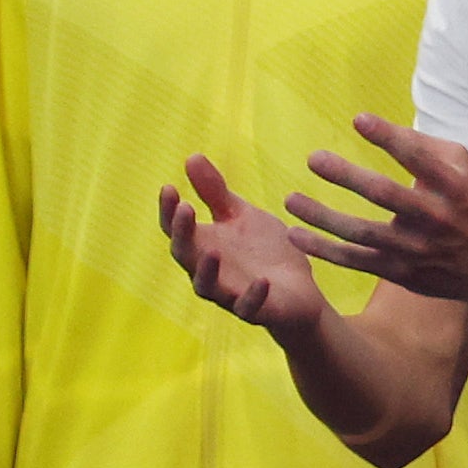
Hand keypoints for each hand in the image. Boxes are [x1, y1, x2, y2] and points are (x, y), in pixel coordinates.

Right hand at [161, 154, 327, 332]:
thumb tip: (191, 156)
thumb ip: (216, 193)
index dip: (168, 210)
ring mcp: (229, 293)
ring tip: (211, 252)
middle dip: (182, 233)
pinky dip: (253, 296)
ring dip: (206, 270)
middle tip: (185, 209)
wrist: (299, 289)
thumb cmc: (263, 252)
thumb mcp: (241, 216)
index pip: (175, 228)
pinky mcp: (255, 311)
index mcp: (203, 245)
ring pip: (206, 287)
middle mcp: (208, 270)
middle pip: (184, 254)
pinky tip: (261, 281)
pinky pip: (248, 308)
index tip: (169, 187)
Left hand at [281, 119, 467, 305]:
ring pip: (362, 233)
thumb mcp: (460, 167)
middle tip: (313, 158)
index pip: (419, 158)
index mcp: (452, 186)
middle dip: (347, 176)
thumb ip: (422, 144)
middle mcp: (434, 217)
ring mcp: (415, 249)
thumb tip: (375, 126)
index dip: (390, 138)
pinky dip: (324, 250)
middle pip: (385, 195)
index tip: (359, 119)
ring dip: (322, 217)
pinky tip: (295, 234)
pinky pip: (355, 261)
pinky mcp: (400, 272)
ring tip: (290, 200)